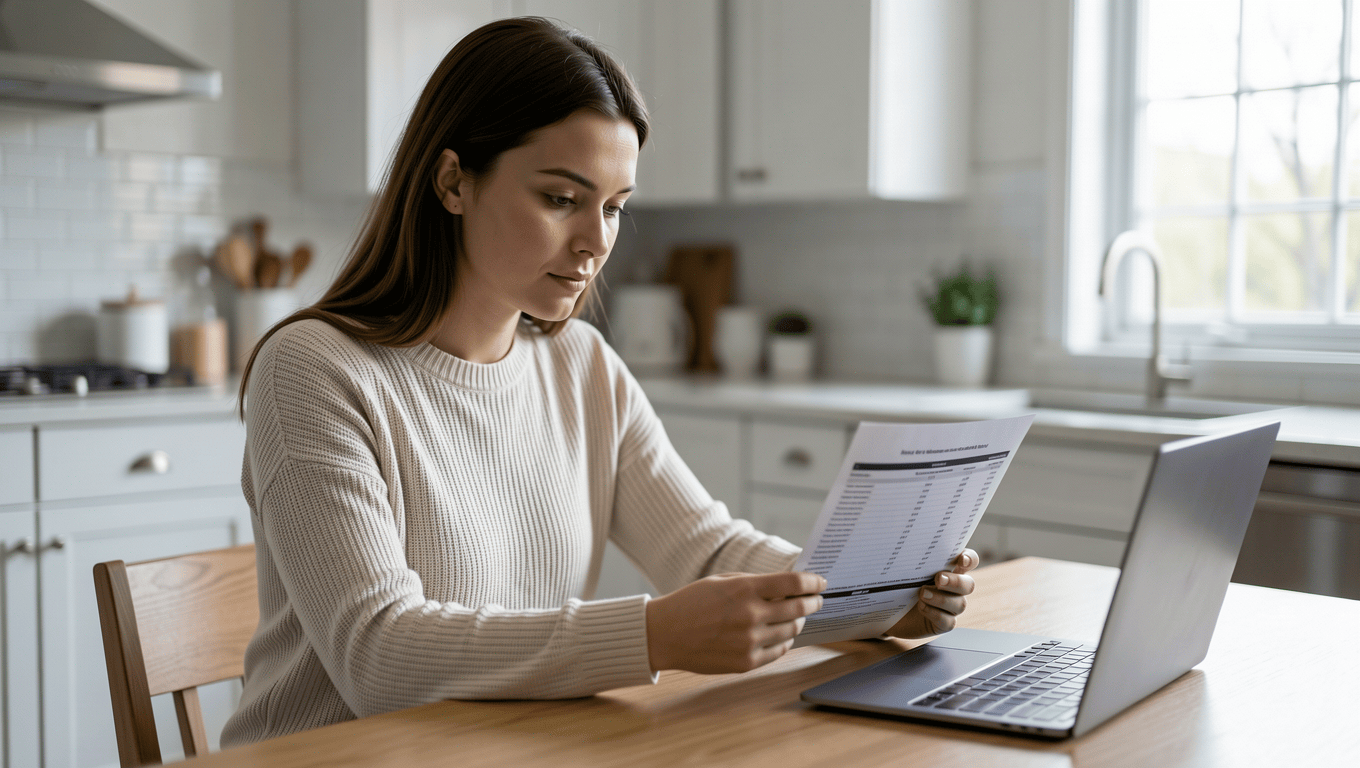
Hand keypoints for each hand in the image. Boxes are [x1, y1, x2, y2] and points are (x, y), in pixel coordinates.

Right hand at [646, 571, 825, 673]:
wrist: (664, 634)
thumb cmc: (691, 603)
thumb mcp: (722, 581)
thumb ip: (755, 583)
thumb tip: (787, 587)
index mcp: (744, 589)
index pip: (793, 584)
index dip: (813, 582)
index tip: (820, 582)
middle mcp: (750, 615)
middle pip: (798, 609)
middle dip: (812, 602)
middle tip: (817, 599)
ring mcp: (749, 641)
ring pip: (792, 631)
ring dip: (799, 622)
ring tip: (797, 616)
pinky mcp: (746, 662)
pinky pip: (779, 650)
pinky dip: (785, 640)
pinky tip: (782, 634)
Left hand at [884, 549, 978, 638]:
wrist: (887, 611)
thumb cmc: (897, 584)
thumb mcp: (903, 568)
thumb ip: (911, 556)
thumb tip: (900, 539)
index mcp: (949, 569)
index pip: (969, 561)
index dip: (970, 559)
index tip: (961, 559)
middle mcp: (953, 588)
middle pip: (968, 584)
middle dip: (955, 582)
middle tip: (938, 578)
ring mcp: (949, 607)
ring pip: (959, 604)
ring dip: (942, 599)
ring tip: (922, 594)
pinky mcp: (942, 624)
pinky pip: (948, 621)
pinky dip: (936, 614)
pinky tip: (922, 607)